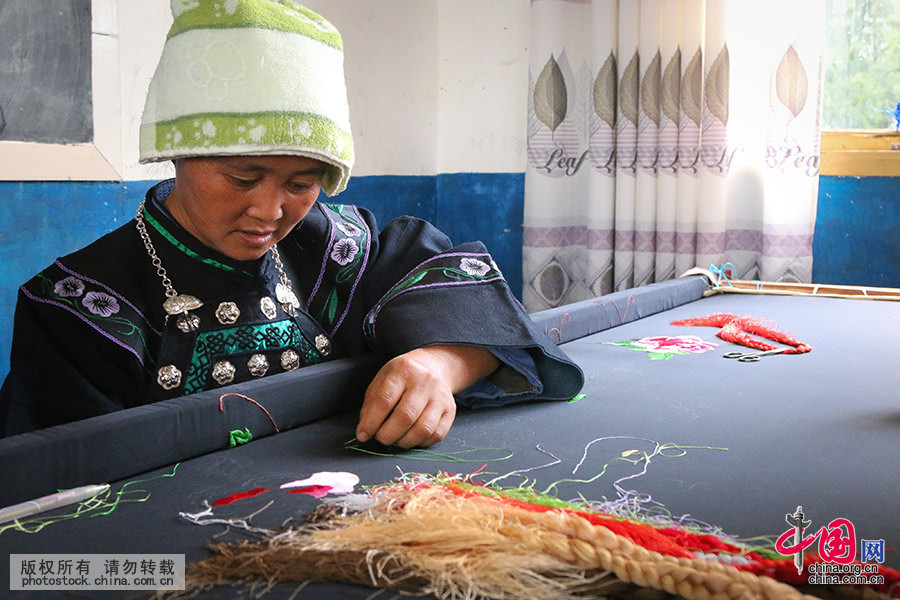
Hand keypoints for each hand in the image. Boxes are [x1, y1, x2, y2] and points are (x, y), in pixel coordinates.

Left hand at [355, 345, 498, 447]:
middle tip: (381, 438)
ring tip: (396, 439)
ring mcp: (440, 397)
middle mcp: (424, 383)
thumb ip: (371, 405)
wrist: (434, 366)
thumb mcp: (382, 380)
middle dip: (388, 435)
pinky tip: (412, 437)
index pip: (385, 400)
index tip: (363, 434)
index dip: (372, 422)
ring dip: (405, 441)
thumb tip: (365, 431)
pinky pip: (436, 435)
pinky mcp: (450, 411)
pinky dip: (421, 442)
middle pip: (405, 416)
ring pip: (423, 429)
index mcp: (403, 371)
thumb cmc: (403, 376)